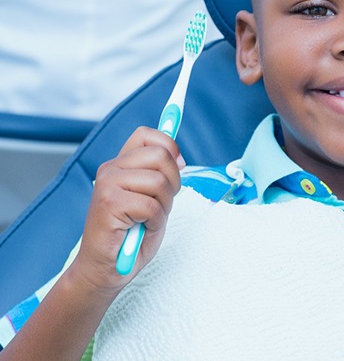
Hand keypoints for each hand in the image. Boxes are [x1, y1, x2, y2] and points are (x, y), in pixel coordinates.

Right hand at [69, 126, 183, 294]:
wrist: (104, 270)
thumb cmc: (130, 235)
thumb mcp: (152, 198)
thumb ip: (161, 176)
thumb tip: (179, 158)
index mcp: (121, 164)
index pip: (146, 134)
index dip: (169, 145)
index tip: (179, 165)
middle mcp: (111, 169)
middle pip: (160, 155)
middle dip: (173, 182)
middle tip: (162, 203)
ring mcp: (108, 184)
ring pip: (159, 181)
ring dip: (164, 205)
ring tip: (149, 219)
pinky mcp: (109, 204)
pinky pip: (151, 205)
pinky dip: (155, 222)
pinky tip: (142, 228)